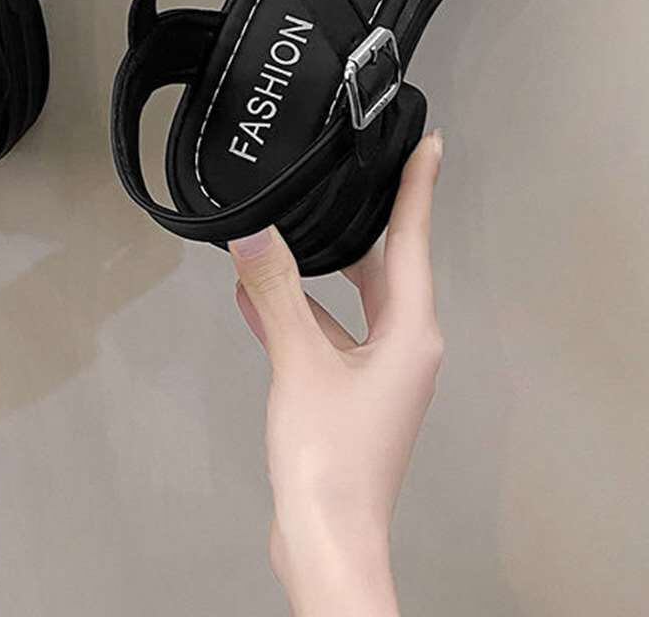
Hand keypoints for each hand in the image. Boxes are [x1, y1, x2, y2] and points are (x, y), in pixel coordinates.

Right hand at [230, 130, 444, 616]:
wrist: (326, 536)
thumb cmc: (331, 463)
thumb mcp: (299, 363)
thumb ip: (275, 293)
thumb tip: (255, 234)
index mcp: (411, 334)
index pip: (413, 242)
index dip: (419, 189)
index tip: (428, 147)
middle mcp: (405, 349)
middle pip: (387, 267)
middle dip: (367, 223)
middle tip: (356, 177)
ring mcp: (379, 373)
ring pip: (355, 301)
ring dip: (324, 271)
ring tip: (294, 232)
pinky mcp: (351, 394)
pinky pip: (330, 334)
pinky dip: (302, 313)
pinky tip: (261, 298)